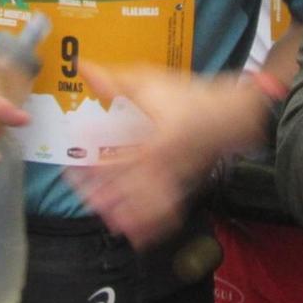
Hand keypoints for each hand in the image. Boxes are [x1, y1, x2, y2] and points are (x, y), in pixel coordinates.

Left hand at [65, 63, 269, 248]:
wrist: (230, 113)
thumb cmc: (188, 95)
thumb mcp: (148, 81)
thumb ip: (113, 81)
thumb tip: (82, 67)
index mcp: (152, 138)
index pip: (114, 157)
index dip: (91, 164)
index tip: (72, 163)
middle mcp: (163, 163)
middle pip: (126, 186)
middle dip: (101, 193)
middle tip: (79, 192)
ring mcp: (173, 177)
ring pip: (145, 204)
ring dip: (124, 213)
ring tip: (104, 218)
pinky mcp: (182, 185)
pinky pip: (165, 211)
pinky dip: (151, 224)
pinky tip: (137, 236)